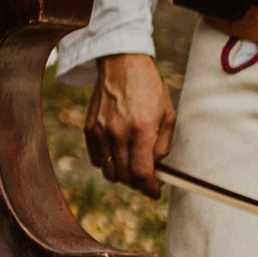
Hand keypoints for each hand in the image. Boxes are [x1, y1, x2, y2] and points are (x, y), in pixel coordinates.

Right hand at [85, 51, 174, 193]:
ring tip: (131, 164)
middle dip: (137, 183)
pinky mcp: (89, 129)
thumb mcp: (167, 115)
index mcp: (142, 130)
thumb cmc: (149, 89)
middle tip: (146, 177)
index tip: (154, 192)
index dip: (149, 189)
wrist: (122, 64)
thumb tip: (156, 170)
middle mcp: (118, 133)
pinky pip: (96, 159)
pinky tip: (117, 152)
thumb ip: (162, 146)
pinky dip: (107, 162)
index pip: (141, 174)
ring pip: (109, 172)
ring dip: (122, 175)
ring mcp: (101, 132)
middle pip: (125, 177)